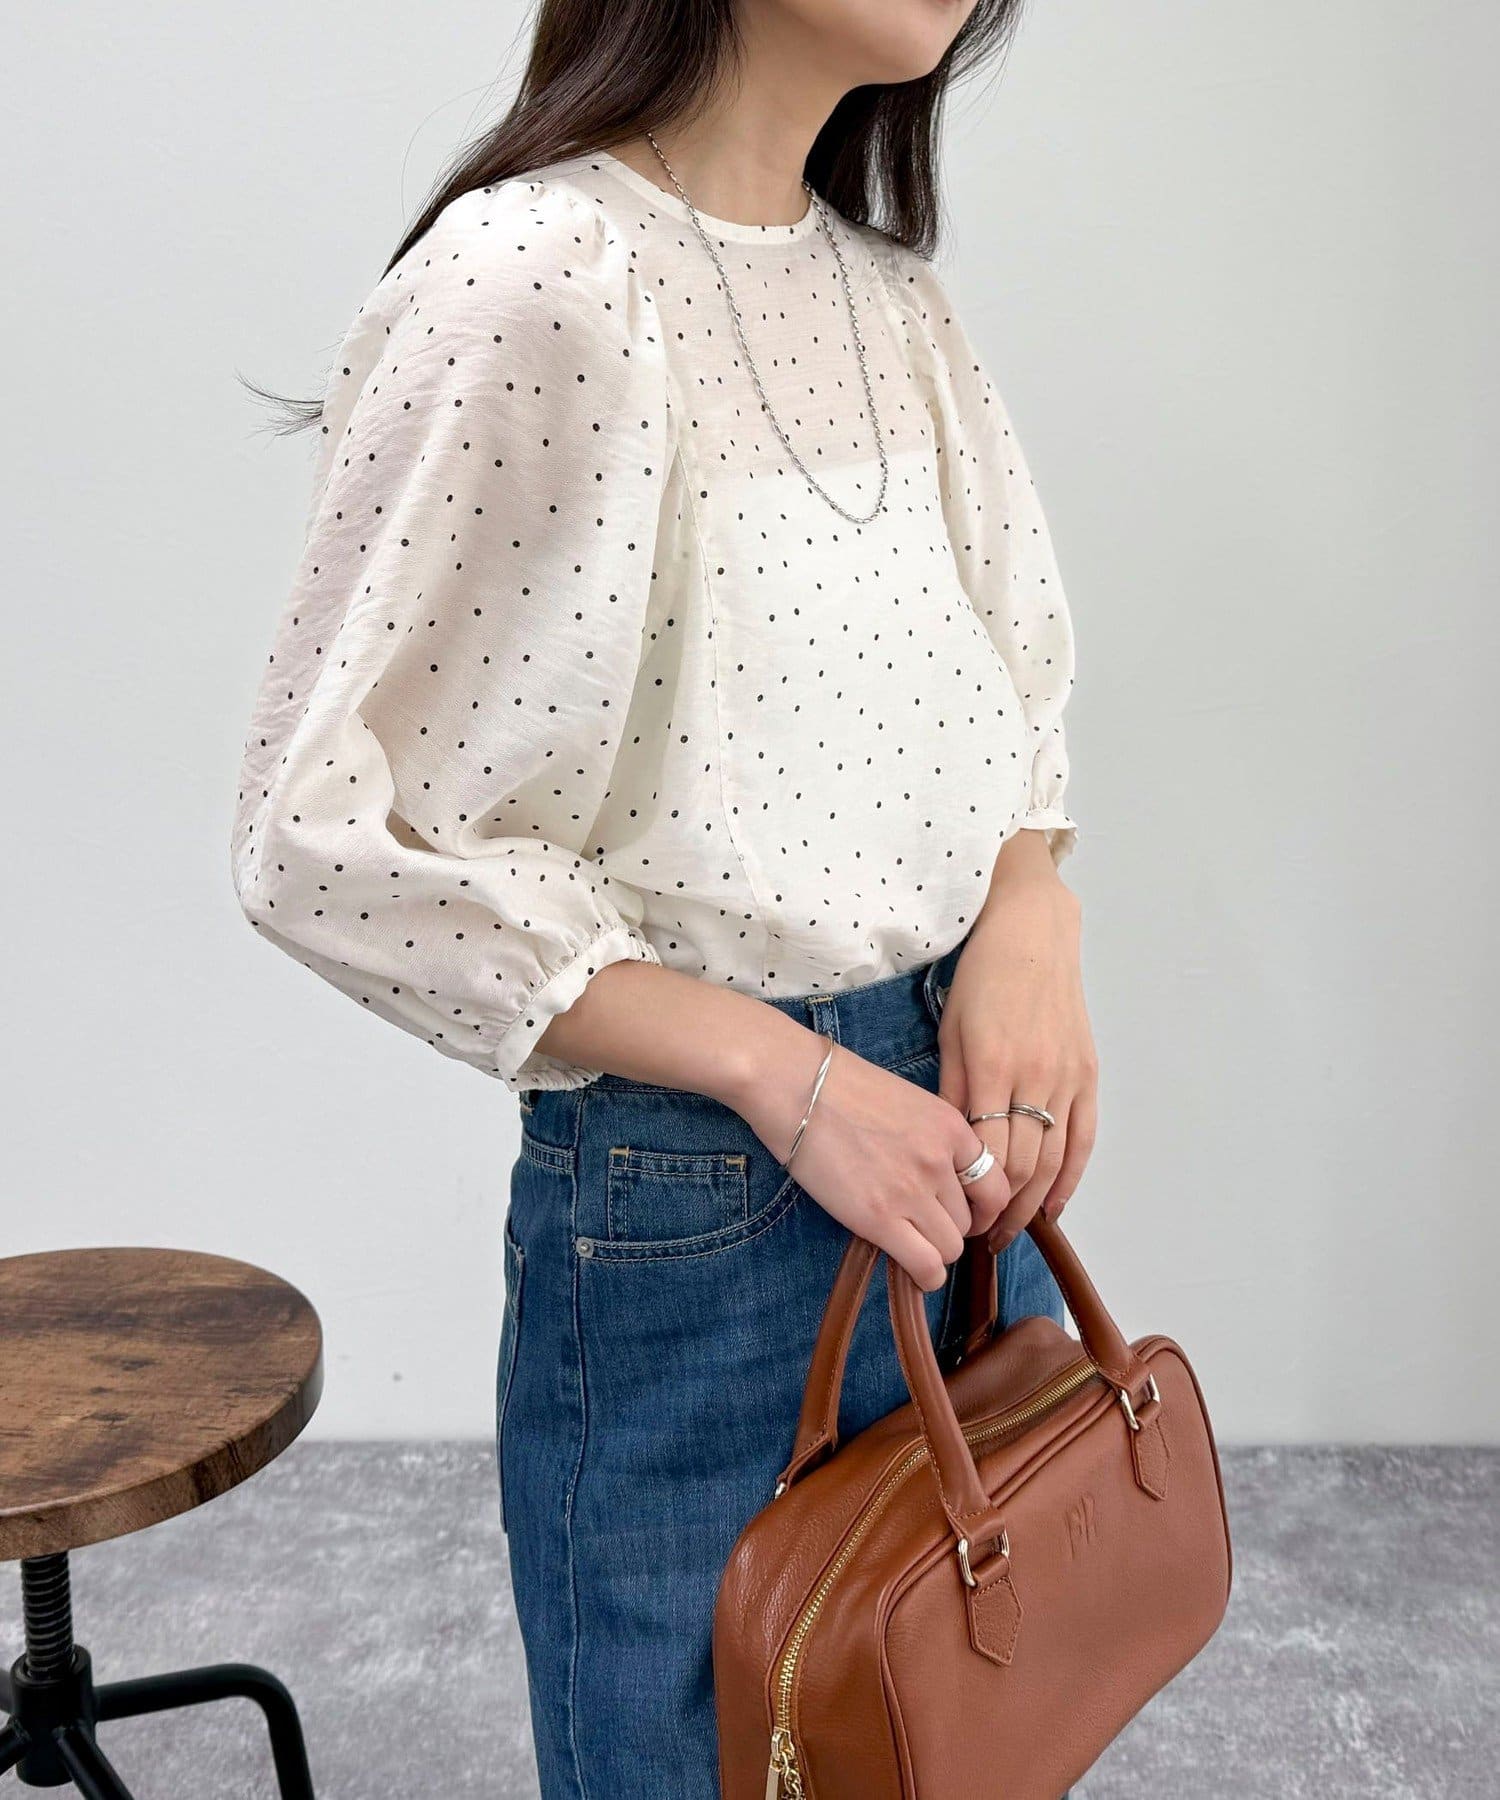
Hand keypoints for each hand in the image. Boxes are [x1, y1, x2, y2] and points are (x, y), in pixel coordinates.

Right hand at [730, 1026, 1008, 1291]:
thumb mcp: (909, 1101)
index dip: (983, 1208)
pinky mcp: (879, 1218)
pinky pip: (926, 1266)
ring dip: (934, 1251)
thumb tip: (939, 1177)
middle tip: (924, 1227)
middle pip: (969, 1220)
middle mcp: (941, 1161)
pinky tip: (911, 1271)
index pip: (995, 1185)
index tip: (964, 1213)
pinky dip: (925, 1276)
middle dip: (951, 1229)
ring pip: (951, 1247)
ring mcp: (912, 1191)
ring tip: (910, 1244)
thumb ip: (933, 1138)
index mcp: (952, 1128)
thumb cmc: (840, 1086)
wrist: (797, 1084)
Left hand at [938, 838, 1097, 1247]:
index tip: (954, 1219)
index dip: (972, 1195)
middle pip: (1023, 1166)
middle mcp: (1035, 1076)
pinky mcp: (1088, 1073)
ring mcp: (1068, 1077)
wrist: (1033, 933)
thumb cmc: (982, 978)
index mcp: (992, 1066)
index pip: (986, 1153)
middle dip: (1000, 1210)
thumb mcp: (950, 1030)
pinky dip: (1071, 1178)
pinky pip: (1084, 1138)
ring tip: (1008, 1231)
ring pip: (1055, 1160)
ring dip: (1033, 1205)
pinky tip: (1053, 1207)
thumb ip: (952, 1090)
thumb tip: (947, 1148)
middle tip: (978, 1237)